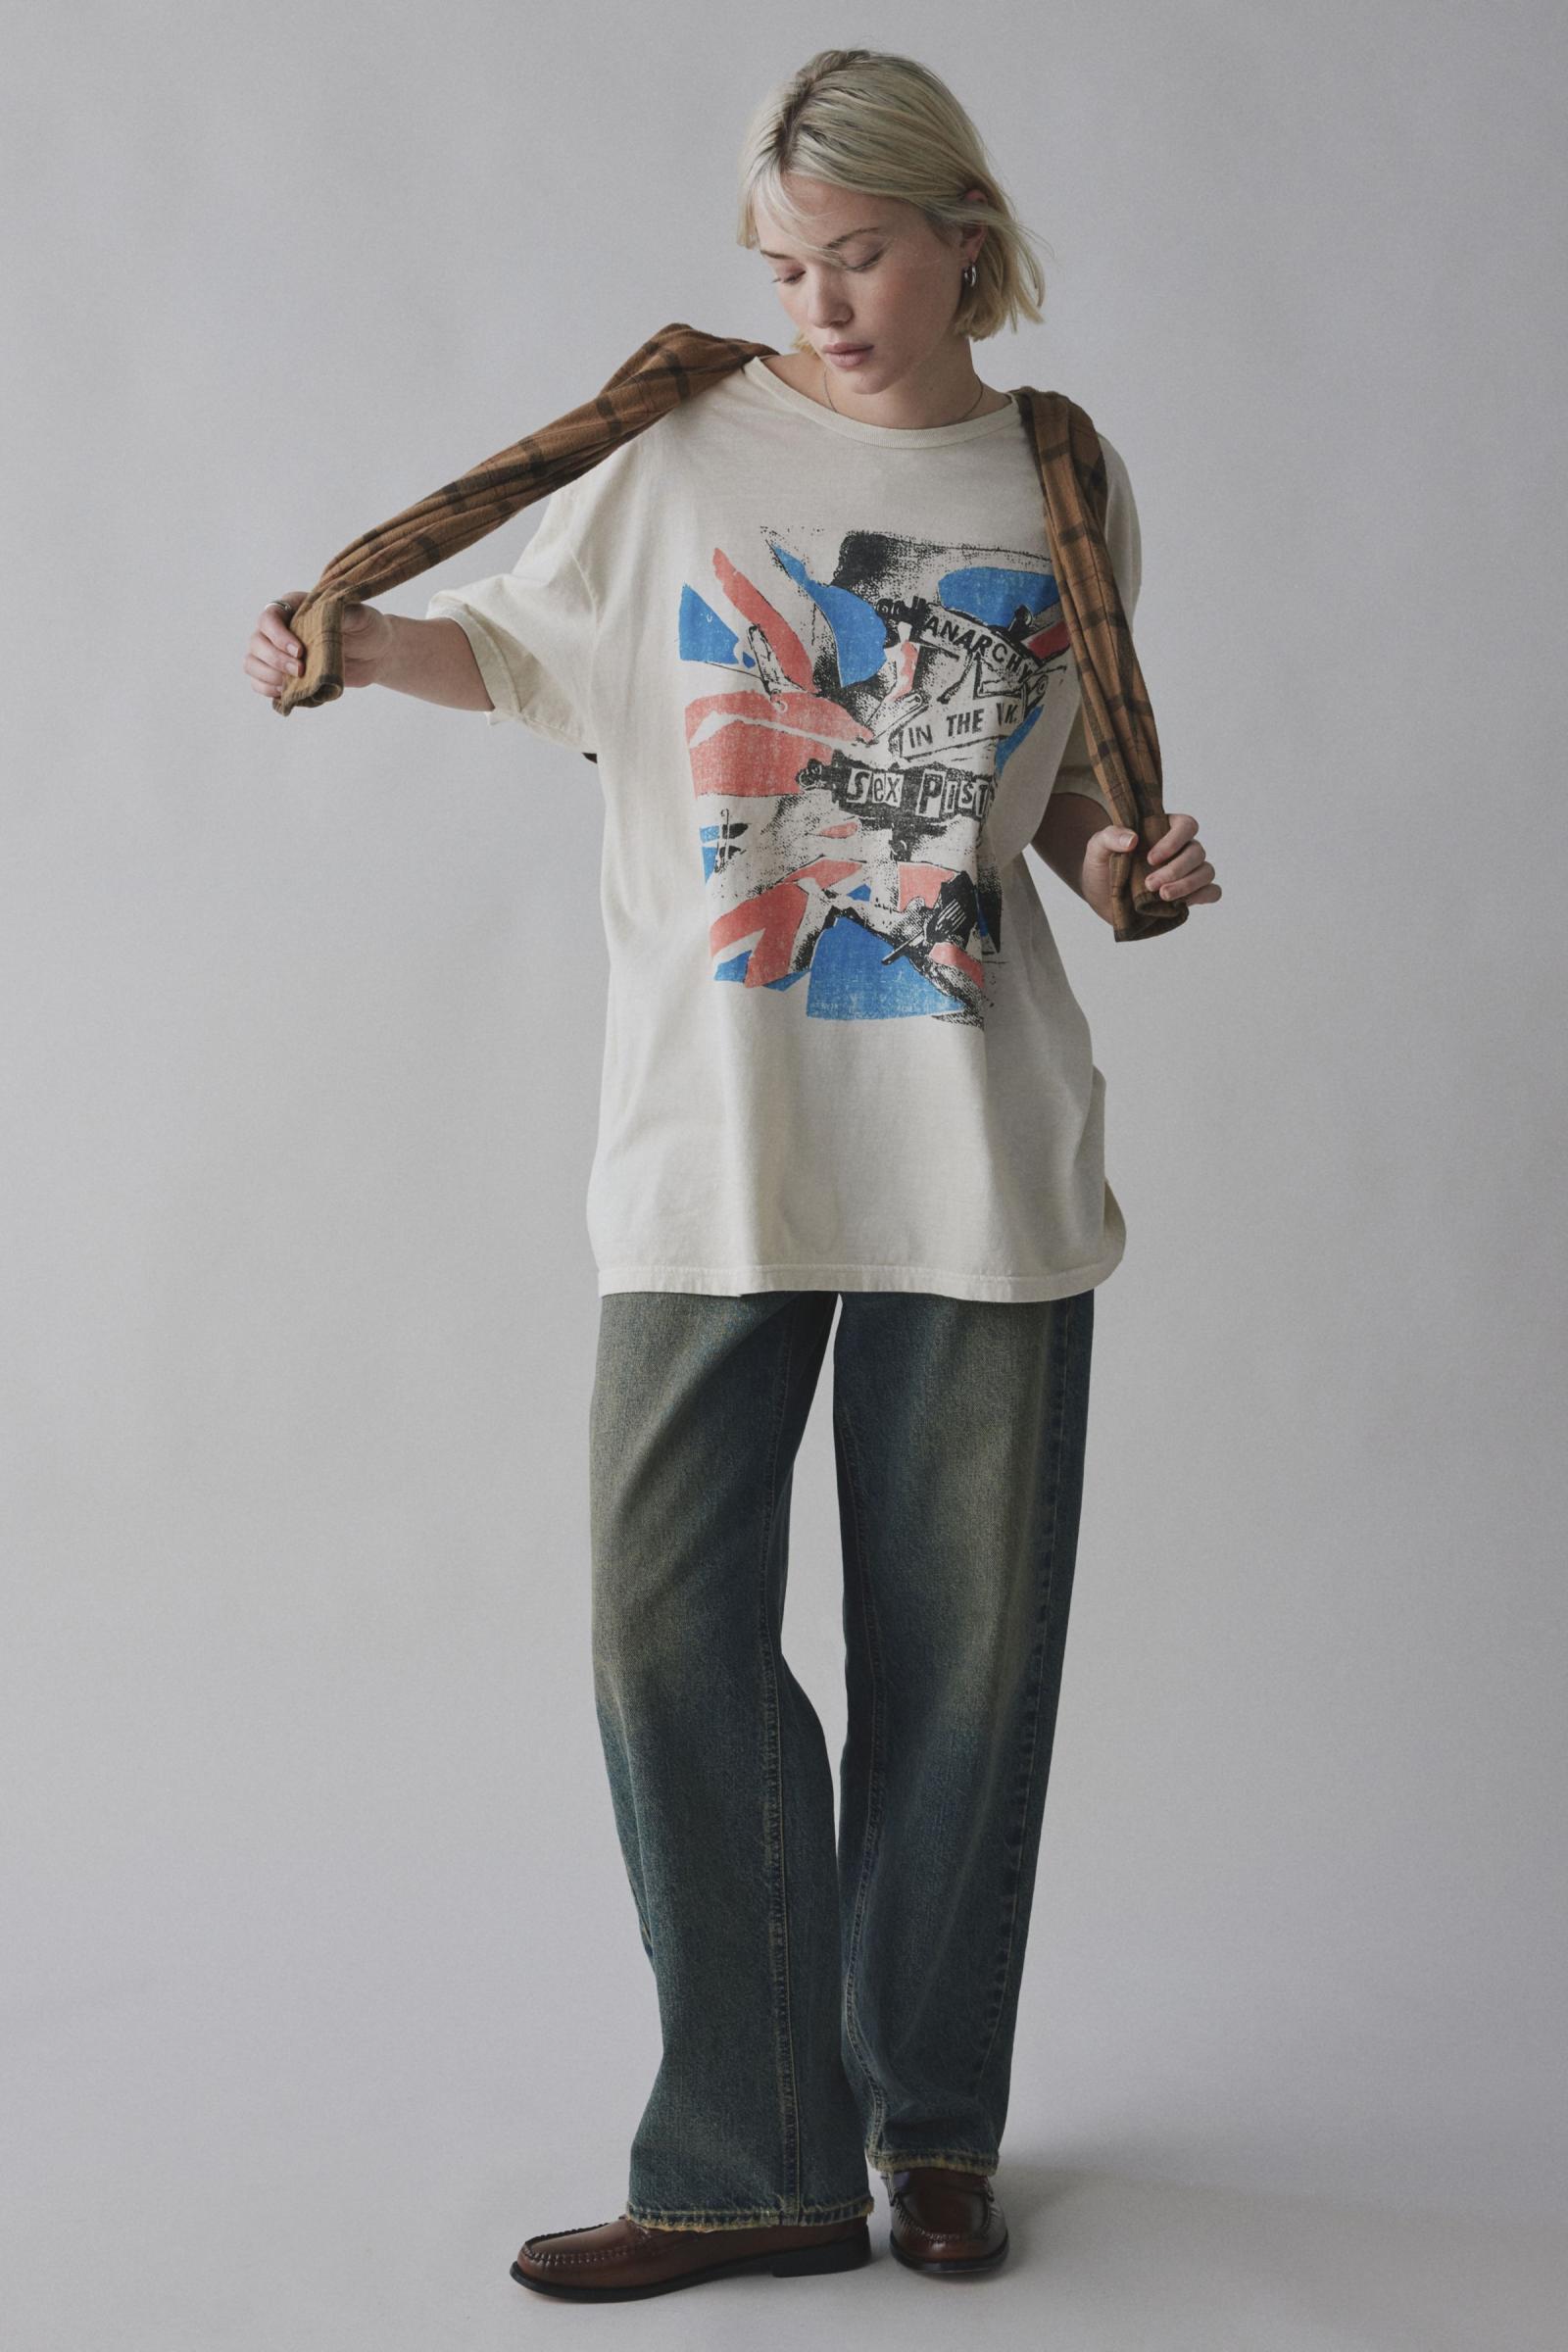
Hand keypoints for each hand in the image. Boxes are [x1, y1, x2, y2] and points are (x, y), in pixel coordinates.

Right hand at [243, 594, 392, 698]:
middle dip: (275, 659)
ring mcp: (278, 652)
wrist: (376, 654)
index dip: (278, 636)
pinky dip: (266, 690)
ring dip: (267, 676)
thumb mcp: (360, 616)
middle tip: (300, 670)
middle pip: (256, 642)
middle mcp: (280, 628)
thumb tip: (322, 613)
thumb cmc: (367, 628)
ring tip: (292, 683)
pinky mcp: (283, 674)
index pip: (269, 617)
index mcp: (294, 607)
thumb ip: (340, 613)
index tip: (300, 651)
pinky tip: (285, 692)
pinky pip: (259, 682)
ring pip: (252, 663)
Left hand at [1081, 811, 1220, 924]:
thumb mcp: (1097, 848)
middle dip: (1176, 869)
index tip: (1151, 858)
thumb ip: (1110, 837)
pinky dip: (1204, 895)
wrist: (1100, 897)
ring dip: (1188, 884)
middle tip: (1150, 884)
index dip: (1174, 841)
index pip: (1186, 825)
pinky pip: (1212, 891)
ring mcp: (1187, 872)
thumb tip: (1132, 839)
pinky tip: (1183, 903)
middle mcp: (1180, 849)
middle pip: (1197, 852)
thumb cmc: (1102, 866)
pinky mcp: (1188, 894)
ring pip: (1206, 871)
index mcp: (1163, 829)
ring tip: (1163, 896)